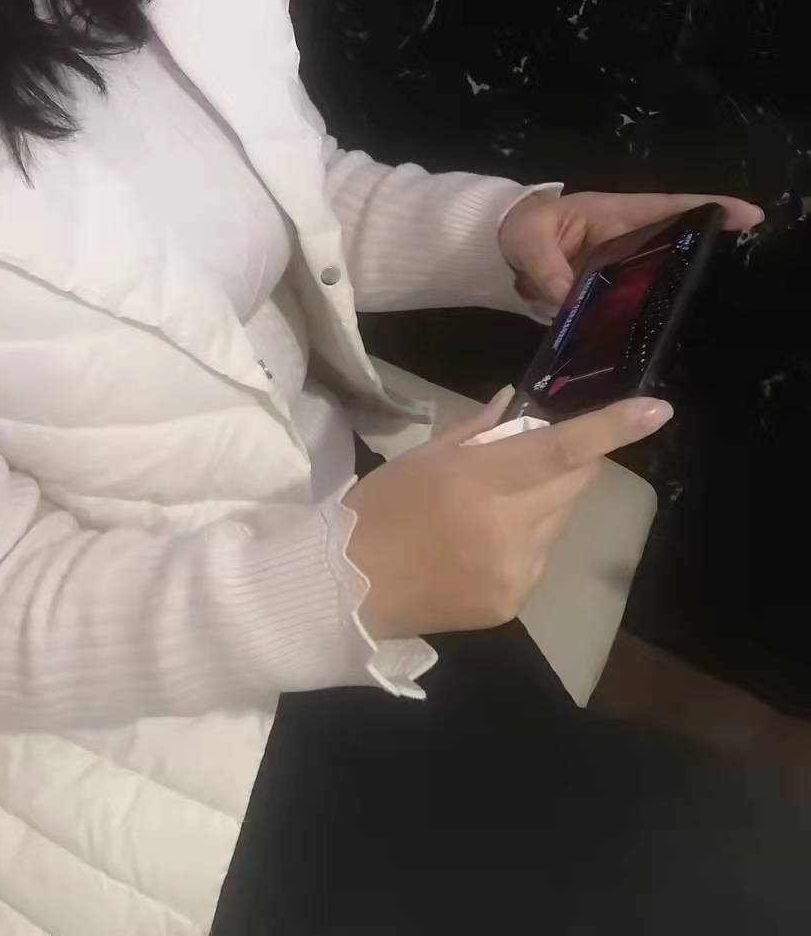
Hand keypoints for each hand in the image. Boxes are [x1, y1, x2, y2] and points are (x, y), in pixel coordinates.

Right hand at [345, 388, 672, 639]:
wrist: (348, 587)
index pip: (561, 449)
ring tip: (489, 510)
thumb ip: (477, 431)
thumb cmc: (380, 509)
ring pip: (560, 520)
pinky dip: (526, 541)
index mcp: (481, 483)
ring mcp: (518, 570)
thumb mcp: (422, 458)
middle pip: (575, 483)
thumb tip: (517, 405)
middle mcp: (510, 528)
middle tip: (528, 457)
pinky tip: (480, 546)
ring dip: (543, 503)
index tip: (658, 410)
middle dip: (569, 462)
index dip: (612, 429)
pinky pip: (541, 557)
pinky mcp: (515, 601)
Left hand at [499, 189, 763, 308]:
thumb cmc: (517, 229)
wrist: (496, 248)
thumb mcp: (527, 241)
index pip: (665, 206)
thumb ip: (546, 265)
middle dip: (702, 248)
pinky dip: (644, 311)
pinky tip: (654, 333)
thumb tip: (565, 295)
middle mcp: (622, 236)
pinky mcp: (605, 289)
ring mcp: (616, 264)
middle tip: (738, 261)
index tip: (747, 214)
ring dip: (674, 286)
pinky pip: (632, 299)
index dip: (705, 208)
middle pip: (672, 240)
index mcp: (611, 213)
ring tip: (699, 304)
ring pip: (656, 273)